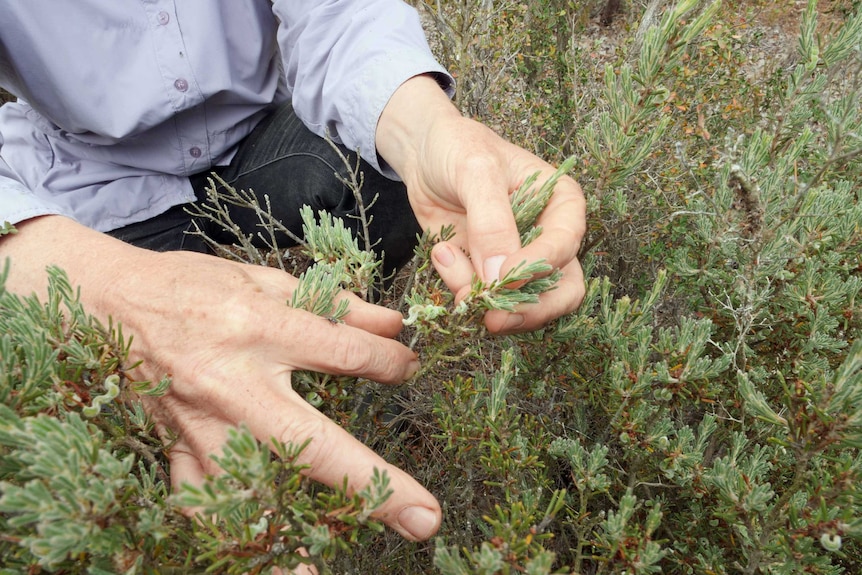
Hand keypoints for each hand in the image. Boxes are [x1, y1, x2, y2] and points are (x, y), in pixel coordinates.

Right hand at [0, 217, 441, 541]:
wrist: (106, 302)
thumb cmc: (189, 286)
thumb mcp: (262, 279)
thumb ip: (331, 304)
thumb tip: (393, 323)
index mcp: (259, 329)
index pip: (344, 354)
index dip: (389, 362)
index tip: (410, 367)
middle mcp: (234, 385)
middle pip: (314, 444)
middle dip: (373, 486)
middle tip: (424, 519)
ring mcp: (202, 427)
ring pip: (253, 493)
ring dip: (289, 537)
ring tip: (322, 572)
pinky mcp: (176, 449)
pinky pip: (202, 502)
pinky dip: (228, 534)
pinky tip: (258, 560)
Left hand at [377, 75, 585, 332]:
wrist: (424, 153)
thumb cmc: (458, 147)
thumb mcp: (476, 171)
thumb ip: (491, 221)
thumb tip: (501, 278)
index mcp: (562, 206)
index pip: (566, 249)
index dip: (536, 268)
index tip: (501, 277)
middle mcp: (549, 239)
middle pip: (561, 294)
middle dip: (525, 311)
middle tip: (491, 318)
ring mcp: (519, 261)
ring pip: (522, 307)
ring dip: (483, 300)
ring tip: (445, 257)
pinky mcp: (488, 274)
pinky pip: (484, 300)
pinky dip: (460, 288)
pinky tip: (441, 252)